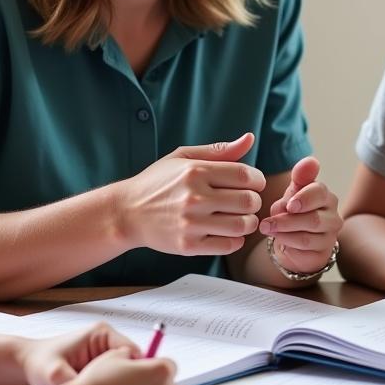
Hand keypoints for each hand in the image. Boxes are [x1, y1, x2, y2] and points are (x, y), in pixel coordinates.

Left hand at [18, 322, 138, 384]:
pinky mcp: (102, 368)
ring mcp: (106, 355)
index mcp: (102, 334)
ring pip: (127, 375)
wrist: (26, 368)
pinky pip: (117, 382)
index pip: (133, 353)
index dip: (134, 375)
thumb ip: (74, 380)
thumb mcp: (54, 374)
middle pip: (134, 364)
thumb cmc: (39, 365)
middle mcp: (108, 342)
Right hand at [115, 132, 264, 256]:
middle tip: (246, 201)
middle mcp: (194, 197)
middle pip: (248, 201)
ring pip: (242, 226)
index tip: (253, 183)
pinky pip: (228, 245)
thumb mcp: (183, 157)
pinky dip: (235, 240)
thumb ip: (219, 150)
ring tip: (239, 217)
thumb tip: (250, 138)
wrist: (127, 212)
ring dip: (248, 222)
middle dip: (254, 201)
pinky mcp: (189, 246)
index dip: (258, 179)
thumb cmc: (158, 182)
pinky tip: (227, 232)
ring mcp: (191, 224)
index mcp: (195, 172)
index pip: (245, 175)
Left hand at [258, 157, 342, 274]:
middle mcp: (333, 216)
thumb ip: (301, 176)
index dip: (303, 198)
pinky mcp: (323, 253)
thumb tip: (311, 161)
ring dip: (283, 233)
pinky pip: (304, 251)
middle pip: (314, 219)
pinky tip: (279, 241)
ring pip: (307, 237)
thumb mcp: (293, 192)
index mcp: (325, 196)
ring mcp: (329, 236)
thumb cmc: (294, 210)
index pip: (319, 193)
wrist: (295, 238)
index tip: (288, 205)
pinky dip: (288, 245)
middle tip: (266, 223)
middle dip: (287, 221)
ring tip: (266, 229)